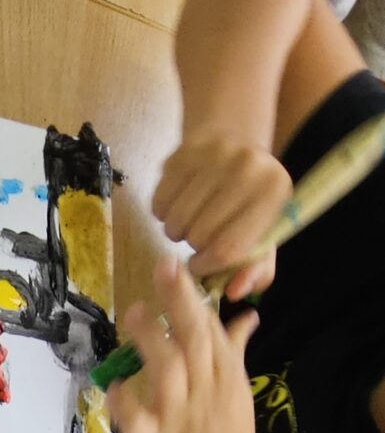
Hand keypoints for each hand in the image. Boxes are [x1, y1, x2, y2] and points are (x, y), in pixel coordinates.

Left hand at [107, 259, 259, 432]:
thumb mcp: (239, 400)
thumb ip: (233, 356)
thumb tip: (244, 318)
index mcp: (228, 383)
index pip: (213, 331)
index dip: (195, 297)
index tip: (177, 268)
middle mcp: (206, 396)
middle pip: (194, 341)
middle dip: (178, 302)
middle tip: (161, 269)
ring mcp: (179, 421)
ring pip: (166, 370)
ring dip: (149, 339)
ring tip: (135, 314)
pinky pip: (136, 416)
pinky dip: (124, 399)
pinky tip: (115, 385)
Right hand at [153, 130, 291, 299]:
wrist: (234, 140)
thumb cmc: (249, 201)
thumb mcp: (263, 236)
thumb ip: (255, 271)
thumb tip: (234, 291)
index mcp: (274, 193)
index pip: (229, 249)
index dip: (208, 266)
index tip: (201, 264)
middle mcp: (248, 168)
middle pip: (199, 237)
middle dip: (194, 247)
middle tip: (200, 236)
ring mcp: (215, 154)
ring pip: (175, 222)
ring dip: (176, 232)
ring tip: (189, 222)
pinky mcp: (184, 151)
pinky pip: (158, 204)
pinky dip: (162, 213)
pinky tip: (176, 205)